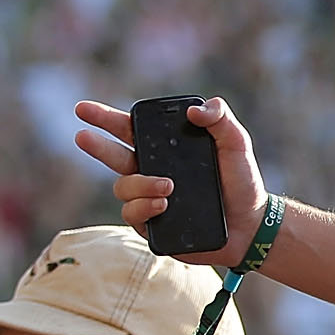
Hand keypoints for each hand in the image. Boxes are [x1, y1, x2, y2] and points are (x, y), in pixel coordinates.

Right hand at [74, 96, 267, 266]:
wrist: (250, 224)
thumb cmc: (241, 181)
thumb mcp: (236, 144)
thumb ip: (221, 120)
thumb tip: (195, 110)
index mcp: (165, 149)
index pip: (130, 129)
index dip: (106, 118)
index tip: (83, 109)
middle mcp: (151, 172)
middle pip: (114, 156)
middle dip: (97, 145)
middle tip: (83, 136)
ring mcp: (149, 198)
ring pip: (123, 187)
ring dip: (140, 183)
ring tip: (168, 186)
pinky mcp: (152, 225)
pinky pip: (132, 214)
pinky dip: (144, 207)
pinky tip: (163, 204)